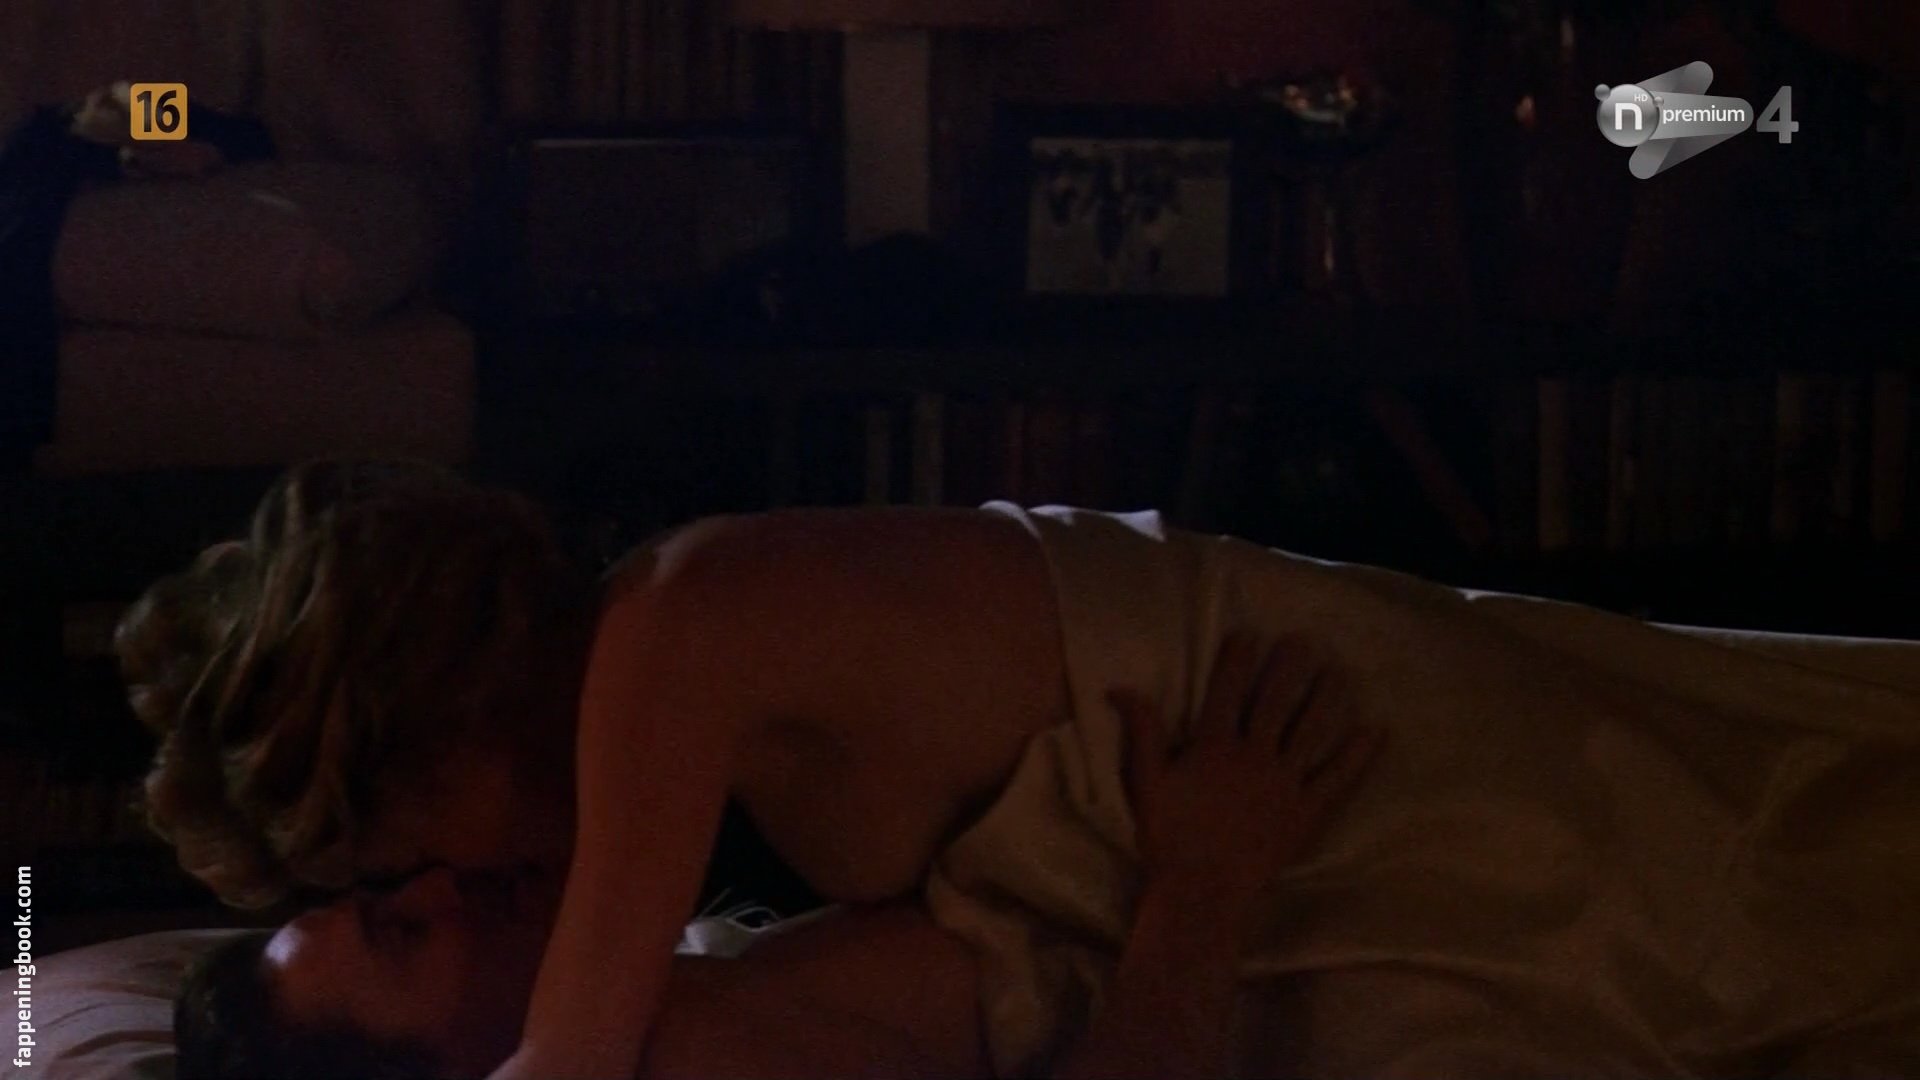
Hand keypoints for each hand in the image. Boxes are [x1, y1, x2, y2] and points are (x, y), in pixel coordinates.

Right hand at [1115, 634, 1383, 923]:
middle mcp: (1253, 756)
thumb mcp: (1145, 781)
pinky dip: (1358, 755)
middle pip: (1275, 702)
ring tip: (1339, 674)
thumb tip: (1120, 688)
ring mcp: (1284, 784)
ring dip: (1327, 699)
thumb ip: (1140, 731)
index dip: (1237, 661)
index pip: (1227, 691)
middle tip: (1304, 642)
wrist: (1202, 892)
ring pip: (1311, 731)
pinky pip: (1337, 778)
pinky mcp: (1306, 812)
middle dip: (1289, 668)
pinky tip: (1375, 732)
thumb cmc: (1168, 838)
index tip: (1248, 636)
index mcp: (1213, 746)